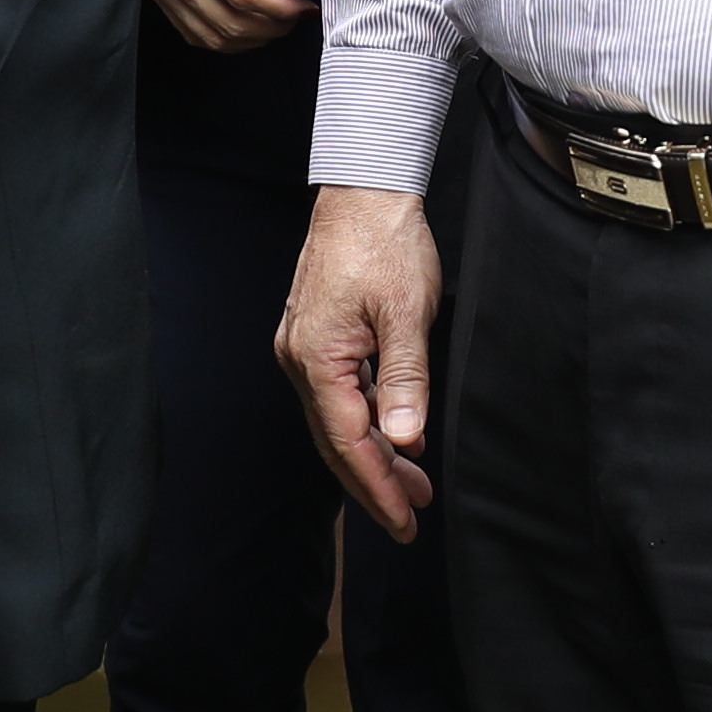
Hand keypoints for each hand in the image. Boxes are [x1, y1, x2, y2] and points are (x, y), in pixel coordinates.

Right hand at [141, 0, 307, 51]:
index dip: (276, 6)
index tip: (300, 3)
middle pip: (229, 22)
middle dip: (272, 26)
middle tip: (297, 14)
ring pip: (211, 35)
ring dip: (250, 37)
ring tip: (276, 22)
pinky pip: (192, 30)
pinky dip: (223, 37)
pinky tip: (241, 23)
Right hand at [277, 185, 440, 537]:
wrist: (363, 191)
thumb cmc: (386, 243)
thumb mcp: (408, 313)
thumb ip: (405, 379)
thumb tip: (406, 437)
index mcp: (317, 358)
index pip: (348, 442)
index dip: (377, 486)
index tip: (405, 520)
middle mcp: (299, 359)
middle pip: (335, 440)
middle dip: (374, 482)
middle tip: (410, 516)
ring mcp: (303, 348)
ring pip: (336, 419)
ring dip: (373, 453)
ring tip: (412, 482)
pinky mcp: (315, 337)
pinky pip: (338, 394)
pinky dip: (365, 420)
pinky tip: (393, 432)